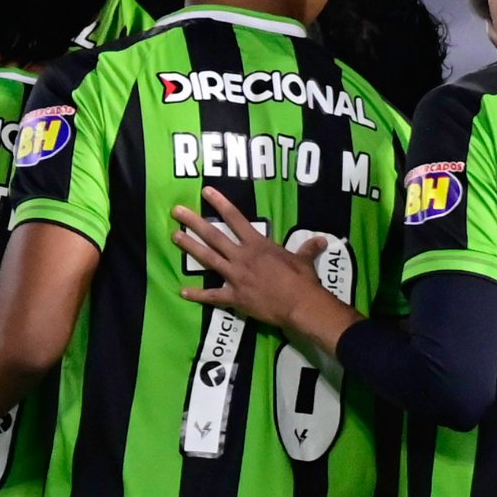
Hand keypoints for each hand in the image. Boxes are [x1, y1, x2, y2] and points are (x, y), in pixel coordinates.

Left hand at [174, 190, 352, 345]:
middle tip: (177, 212)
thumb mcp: (305, 261)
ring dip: (190, 247)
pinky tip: (182, 292)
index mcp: (258, 245)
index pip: (236, 219)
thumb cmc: (302, 281)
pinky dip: (197, 295)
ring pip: (208, 259)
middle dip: (194, 222)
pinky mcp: (234, 297)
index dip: (220, 204)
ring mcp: (236, 277)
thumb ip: (307, 249)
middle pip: (214, 236)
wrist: (300, 305)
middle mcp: (242, 257)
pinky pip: (212, 296)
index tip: (206, 192)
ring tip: (175, 236)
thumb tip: (321, 240)